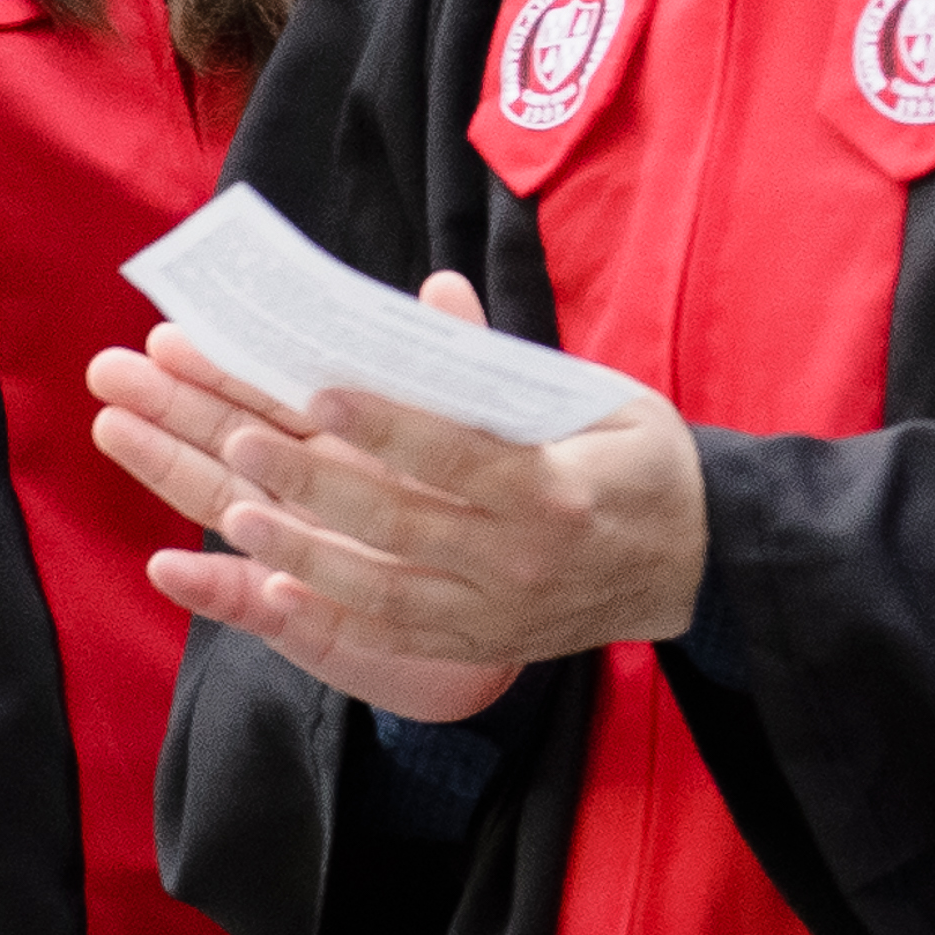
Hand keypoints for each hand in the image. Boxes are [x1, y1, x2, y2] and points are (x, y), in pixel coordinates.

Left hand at [94, 272, 709, 682]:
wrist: (696, 565)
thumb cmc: (642, 462)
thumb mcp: (600, 398)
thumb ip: (509, 361)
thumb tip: (435, 291)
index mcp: (556, 492)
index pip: (456, 457)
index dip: (385, 427)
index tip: (320, 392)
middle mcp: (521, 562)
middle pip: (402, 525)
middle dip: (315, 485)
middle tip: (244, 443)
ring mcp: (497, 614)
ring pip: (384, 591)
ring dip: (304, 553)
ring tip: (237, 514)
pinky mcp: (481, 643)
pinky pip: (395, 636)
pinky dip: (331, 615)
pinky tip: (275, 590)